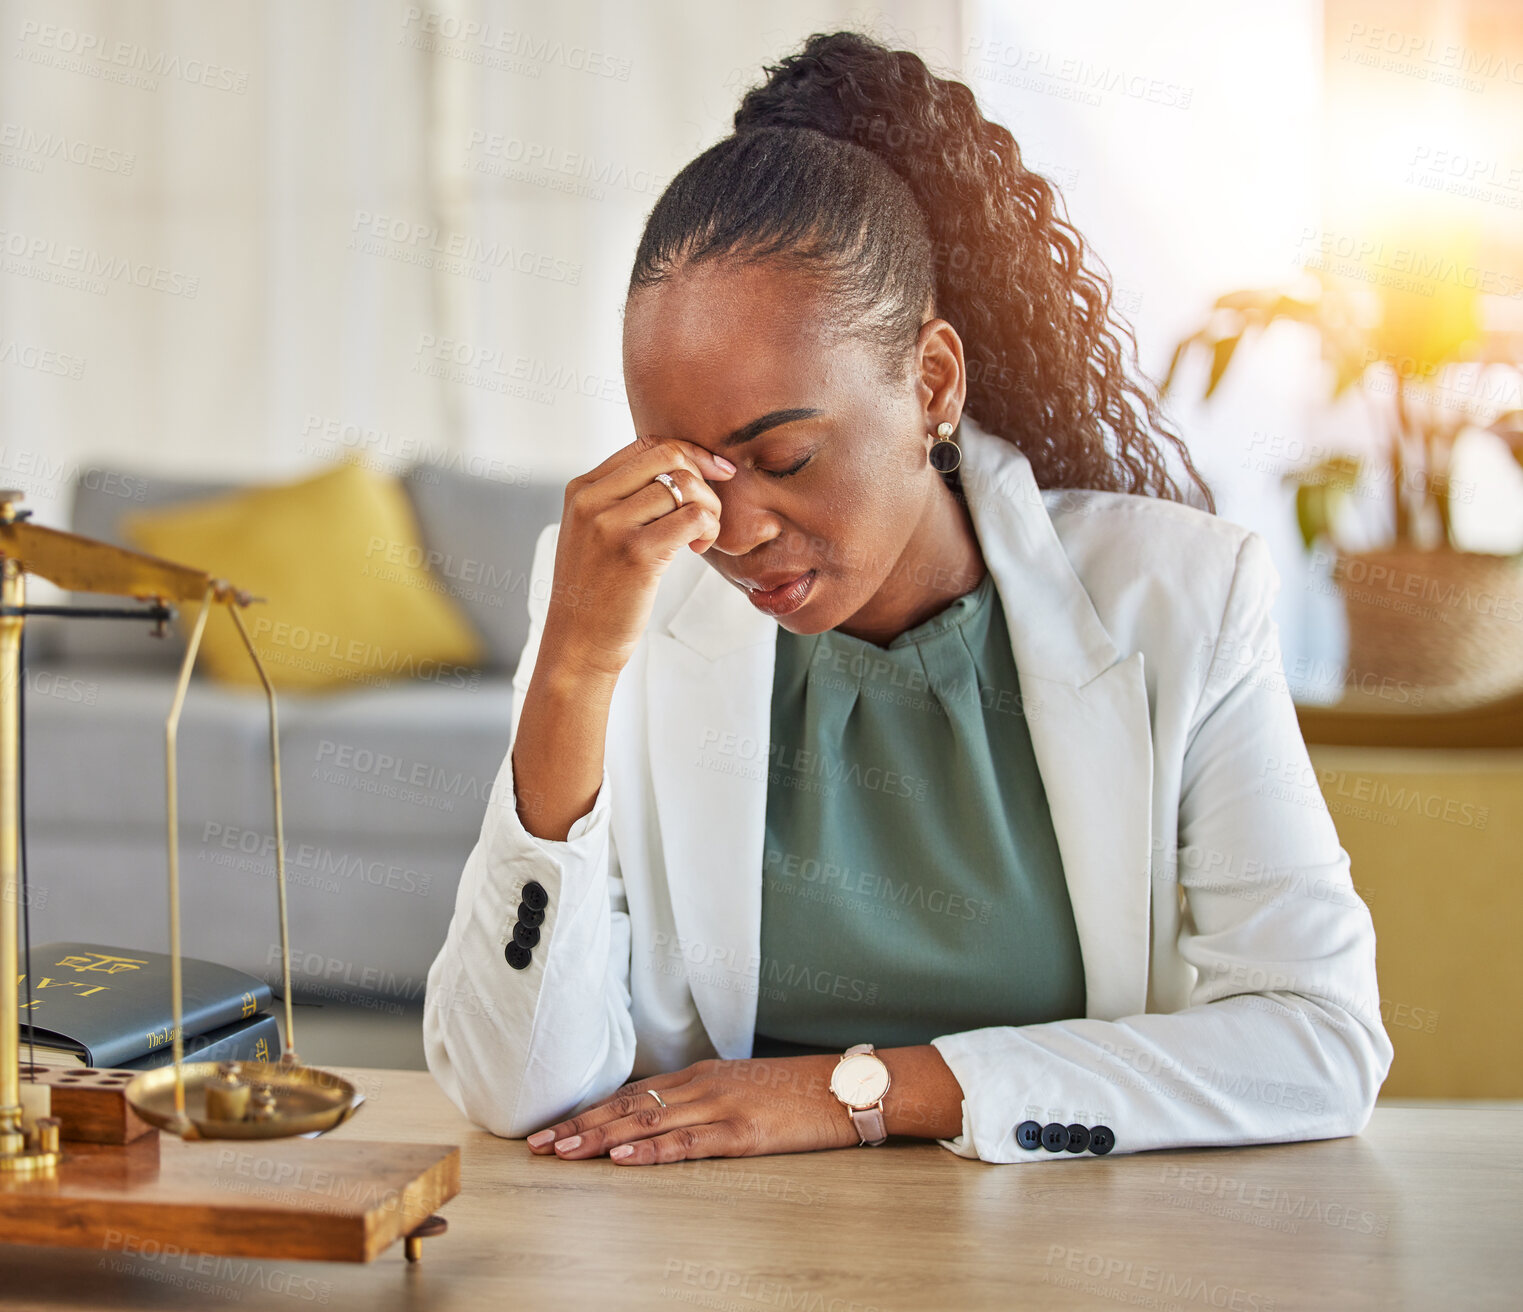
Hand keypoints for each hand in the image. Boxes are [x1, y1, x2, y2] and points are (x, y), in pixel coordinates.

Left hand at [524, 1056, 860, 1164]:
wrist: (844, 1087)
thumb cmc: (796, 1092)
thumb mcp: (741, 1087)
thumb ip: (702, 1098)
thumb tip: (663, 1115)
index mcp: (699, 1075)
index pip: (630, 1093)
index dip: (588, 1110)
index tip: (552, 1127)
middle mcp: (701, 1086)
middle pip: (627, 1106)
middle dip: (579, 1125)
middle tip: (538, 1144)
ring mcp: (720, 1108)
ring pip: (646, 1123)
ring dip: (599, 1138)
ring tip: (562, 1152)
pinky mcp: (742, 1134)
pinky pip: (688, 1144)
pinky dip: (651, 1151)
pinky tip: (623, 1158)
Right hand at [540, 434, 736, 681]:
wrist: (577, 643)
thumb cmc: (596, 590)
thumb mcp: (593, 533)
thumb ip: (623, 498)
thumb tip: (682, 467)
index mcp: (582, 489)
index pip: (647, 445)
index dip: (690, 453)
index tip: (714, 473)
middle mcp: (592, 500)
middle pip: (669, 456)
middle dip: (703, 476)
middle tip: (707, 510)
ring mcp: (612, 526)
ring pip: (685, 485)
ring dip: (709, 508)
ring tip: (700, 535)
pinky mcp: (637, 553)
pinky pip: (694, 517)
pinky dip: (709, 527)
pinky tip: (697, 546)